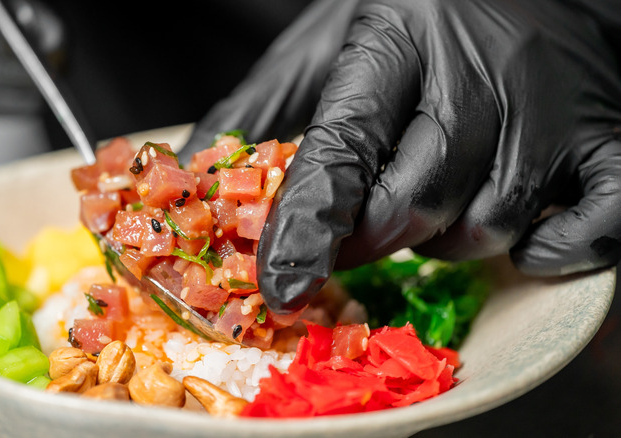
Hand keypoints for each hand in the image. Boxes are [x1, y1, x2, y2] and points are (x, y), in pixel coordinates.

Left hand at [182, 0, 620, 311]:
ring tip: (419, 211)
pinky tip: (523, 240)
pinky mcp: (605, 132)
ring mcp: (551, 108)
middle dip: (367, 240)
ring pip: (486, 222)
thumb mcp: (320, 41)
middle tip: (348, 238)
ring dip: (439, 242)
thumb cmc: (407, 10)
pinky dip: (561, 249)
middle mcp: (478, 76)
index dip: (308, 227)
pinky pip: (600, 218)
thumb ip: (255, 107)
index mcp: (394, 43)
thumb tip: (188, 168)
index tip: (279, 284)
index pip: (344, 150)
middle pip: (416, 200)